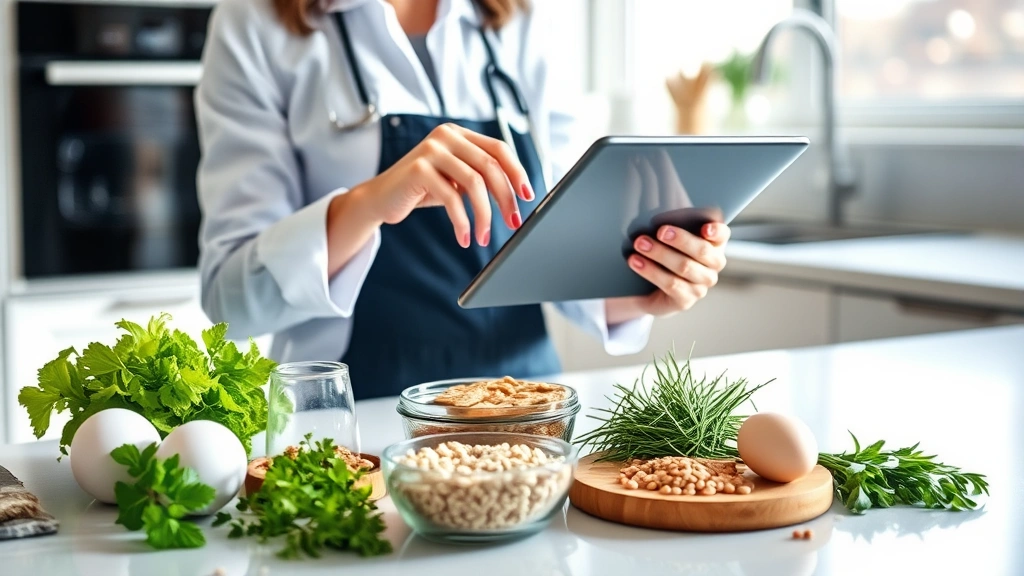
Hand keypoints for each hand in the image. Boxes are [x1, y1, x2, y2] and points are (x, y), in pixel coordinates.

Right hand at [353, 122, 532, 247]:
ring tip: (483, 237)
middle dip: (505, 199)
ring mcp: (431, 149)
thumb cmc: (424, 190)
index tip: (528, 196)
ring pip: (474, 183)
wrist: (381, 198)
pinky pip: (452, 198)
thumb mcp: (456, 180)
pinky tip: (464, 238)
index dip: (517, 172)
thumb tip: (518, 196)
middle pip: (490, 167)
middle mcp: (446, 135)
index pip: (499, 149)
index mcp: (459, 134)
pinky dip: (462, 222)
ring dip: (485, 216)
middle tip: (513, 223)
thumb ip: (480, 177)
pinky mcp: (418, 169)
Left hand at [606, 222, 729, 322]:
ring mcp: (702, 285)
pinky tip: (636, 262)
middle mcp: (713, 266)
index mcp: (714, 245)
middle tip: (660, 231)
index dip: (716, 231)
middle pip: (702, 251)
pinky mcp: (686, 300)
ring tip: (640, 244)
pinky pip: (670, 284)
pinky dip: (651, 271)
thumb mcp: (669, 239)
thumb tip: (655, 214)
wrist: (650, 289)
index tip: (705, 228)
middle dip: (681, 240)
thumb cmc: (663, 254)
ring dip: (660, 253)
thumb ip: (672, 227)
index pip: (722, 235)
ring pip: (684, 267)